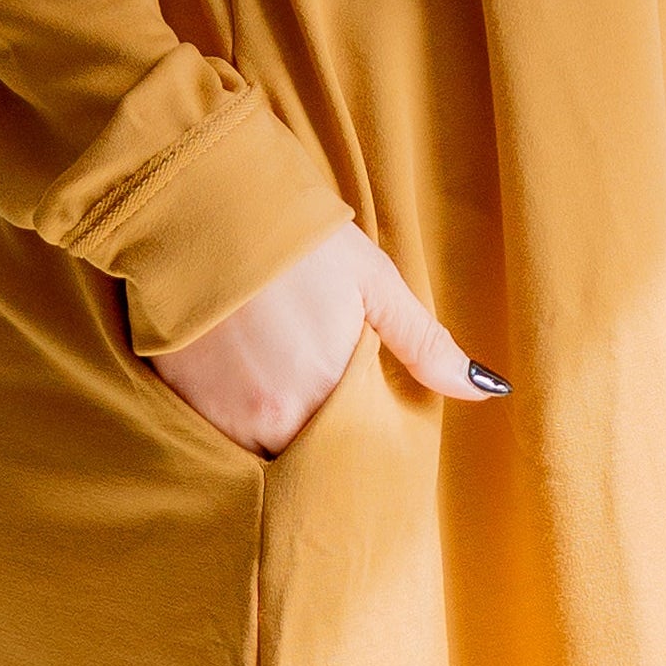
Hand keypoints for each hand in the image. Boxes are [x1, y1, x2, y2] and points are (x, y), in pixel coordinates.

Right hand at [152, 222, 505, 456]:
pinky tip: (240, 378)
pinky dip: (234, 419)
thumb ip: (425, 346)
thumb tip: (486, 389)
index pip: (354, 456)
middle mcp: (271, 419)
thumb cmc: (299, 243)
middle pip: (306, 461)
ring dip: (275, 434)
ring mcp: (220, 416)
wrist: (204, 205)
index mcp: (327, 395)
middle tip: (317, 394)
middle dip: (320, 445)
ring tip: (278, 382)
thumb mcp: (373, 284)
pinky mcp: (179, 402)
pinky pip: (216, 436)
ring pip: (260, 452)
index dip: (360, 446)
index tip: (362, 424)